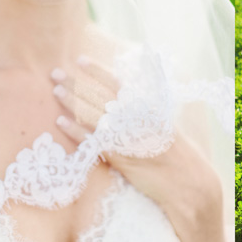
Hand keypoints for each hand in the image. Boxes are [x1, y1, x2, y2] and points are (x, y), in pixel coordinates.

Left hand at [50, 55, 219, 220]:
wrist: (185, 180)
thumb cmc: (175, 154)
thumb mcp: (161, 125)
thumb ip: (143, 112)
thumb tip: (125, 102)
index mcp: (144, 106)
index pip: (116, 83)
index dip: (97, 70)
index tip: (81, 60)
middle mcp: (134, 117)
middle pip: (99, 95)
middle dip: (76, 82)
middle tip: (55, 73)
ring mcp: (125, 135)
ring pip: (92, 113)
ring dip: (72, 101)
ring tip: (56, 91)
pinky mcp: (119, 155)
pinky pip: (91, 139)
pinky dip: (75, 130)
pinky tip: (61, 122)